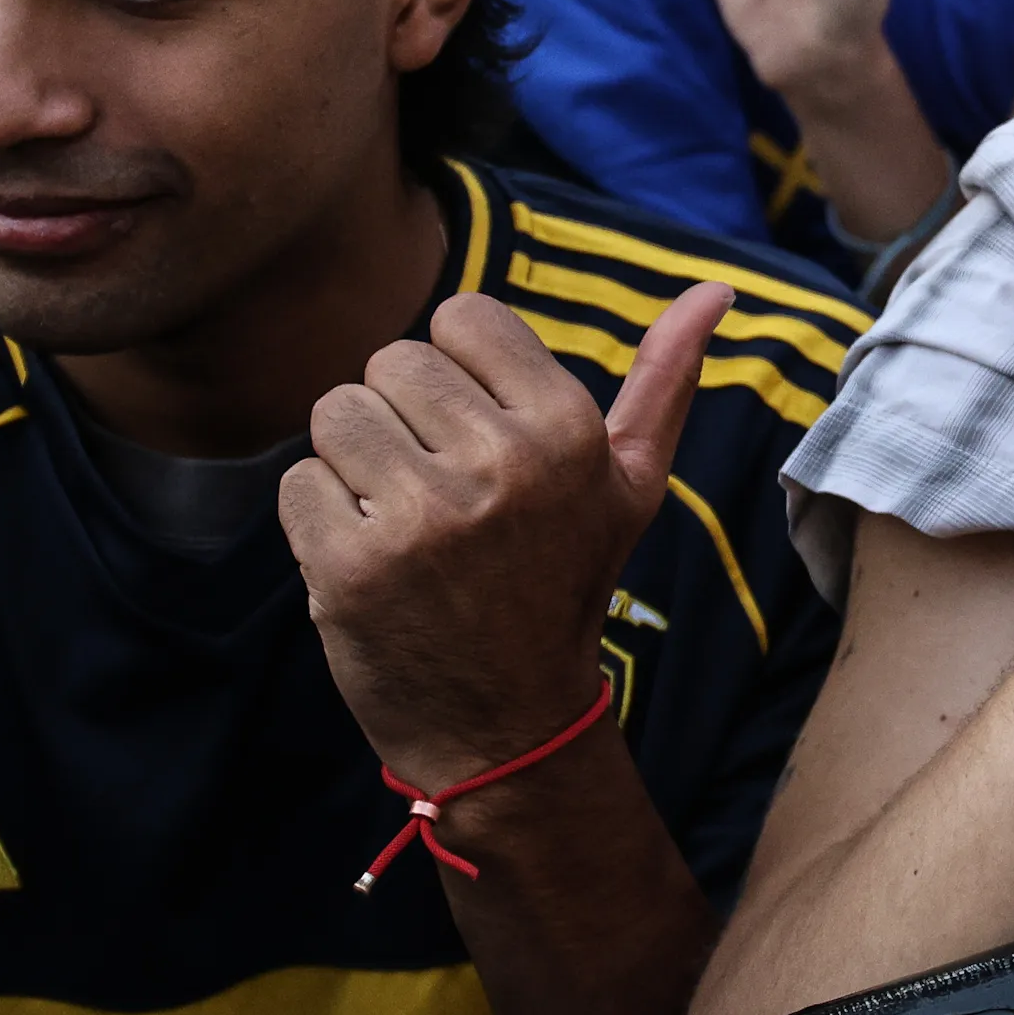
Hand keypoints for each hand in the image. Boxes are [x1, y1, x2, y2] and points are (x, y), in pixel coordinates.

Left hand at [285, 285, 731, 784]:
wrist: (508, 728)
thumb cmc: (564, 585)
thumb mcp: (630, 486)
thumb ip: (664, 379)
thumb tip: (715, 286)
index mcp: (568, 432)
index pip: (462, 317)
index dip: (458, 371)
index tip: (478, 434)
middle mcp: (501, 468)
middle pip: (390, 360)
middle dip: (402, 418)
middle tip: (438, 490)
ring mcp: (423, 520)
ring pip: (335, 413)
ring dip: (354, 465)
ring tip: (400, 520)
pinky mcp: (351, 566)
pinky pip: (298, 482)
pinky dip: (319, 518)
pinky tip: (368, 558)